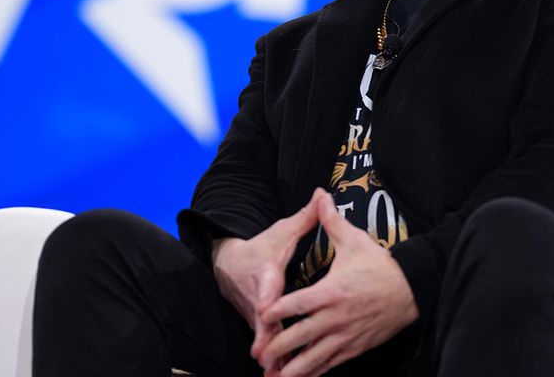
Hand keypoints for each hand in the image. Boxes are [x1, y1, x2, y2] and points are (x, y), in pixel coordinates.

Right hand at [212, 190, 326, 360]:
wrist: (229, 264)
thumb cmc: (261, 248)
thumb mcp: (282, 232)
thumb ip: (305, 218)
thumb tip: (324, 194)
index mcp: (266, 274)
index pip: (265, 287)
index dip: (265, 300)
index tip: (265, 310)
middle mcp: (257, 298)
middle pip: (261, 321)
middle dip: (265, 340)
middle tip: (268, 358)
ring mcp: (255, 315)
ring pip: (263, 337)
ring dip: (270, 356)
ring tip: (277, 375)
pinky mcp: (258, 326)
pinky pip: (267, 343)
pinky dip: (273, 360)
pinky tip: (284, 375)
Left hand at [254, 191, 419, 376]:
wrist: (412, 290)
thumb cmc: (381, 266)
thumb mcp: (355, 241)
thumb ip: (332, 221)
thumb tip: (320, 196)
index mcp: (331, 292)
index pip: (295, 304)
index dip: (274, 311)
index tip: (260, 316)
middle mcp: (336, 318)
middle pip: (300, 337)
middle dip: (277, 348)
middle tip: (259, 356)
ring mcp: (346, 336)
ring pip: (314, 358)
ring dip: (293, 371)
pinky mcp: (355, 347)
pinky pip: (330, 364)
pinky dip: (314, 373)